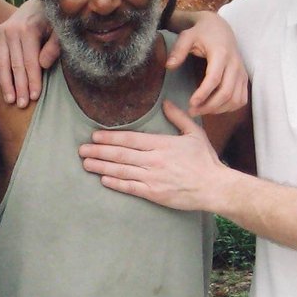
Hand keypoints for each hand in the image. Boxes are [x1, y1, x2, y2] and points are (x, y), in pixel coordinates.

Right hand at [0, 0, 57, 106]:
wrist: (35, 5)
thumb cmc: (50, 21)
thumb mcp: (58, 30)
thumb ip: (54, 46)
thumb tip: (43, 65)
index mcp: (28, 30)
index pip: (30, 62)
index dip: (33, 80)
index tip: (35, 97)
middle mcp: (11, 31)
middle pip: (15, 65)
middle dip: (19, 87)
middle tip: (21, 104)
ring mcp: (0, 32)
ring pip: (1, 62)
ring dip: (5, 82)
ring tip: (9, 99)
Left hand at [78, 100, 227, 210]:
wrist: (214, 186)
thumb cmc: (205, 160)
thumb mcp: (194, 133)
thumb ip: (179, 117)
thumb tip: (166, 103)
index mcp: (162, 144)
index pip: (130, 139)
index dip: (110, 138)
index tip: (95, 136)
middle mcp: (154, 160)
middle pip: (120, 154)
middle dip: (98, 151)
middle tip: (81, 150)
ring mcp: (153, 177)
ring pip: (121, 170)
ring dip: (101, 166)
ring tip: (86, 163)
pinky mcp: (154, 193)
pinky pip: (130, 187)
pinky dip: (115, 183)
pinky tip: (103, 179)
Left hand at [167, 11, 247, 116]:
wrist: (220, 27)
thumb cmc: (202, 32)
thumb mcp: (187, 36)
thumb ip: (178, 50)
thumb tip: (169, 66)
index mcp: (221, 53)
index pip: (214, 78)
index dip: (203, 93)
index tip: (191, 103)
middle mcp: (235, 64)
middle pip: (226, 92)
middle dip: (209, 106)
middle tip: (192, 112)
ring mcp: (242, 72)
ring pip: (235, 99)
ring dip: (219, 109)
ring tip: (202, 111)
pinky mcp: (244, 77)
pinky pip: (241, 98)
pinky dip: (229, 107)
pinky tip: (215, 107)